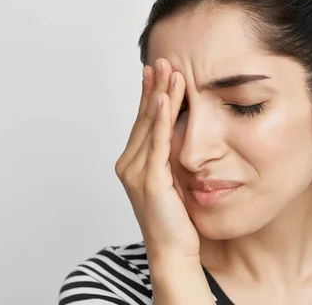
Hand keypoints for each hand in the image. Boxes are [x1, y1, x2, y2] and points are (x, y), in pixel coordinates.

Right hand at [114, 58, 199, 260]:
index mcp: (133, 163)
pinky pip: (157, 144)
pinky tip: (165, 100)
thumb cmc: (176, 220)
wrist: (173, 252)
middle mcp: (129, 165)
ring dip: (159, 96)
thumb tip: (182, 132)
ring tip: (167, 71)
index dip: (149, 95)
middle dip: (153, 88)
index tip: (156, 71)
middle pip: (144, 118)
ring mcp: (137, 173)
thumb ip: (171, 156)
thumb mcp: (172, 179)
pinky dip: (161, 120)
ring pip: (150, 126)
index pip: (143, 121)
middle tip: (161, 60)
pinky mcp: (150, 182)